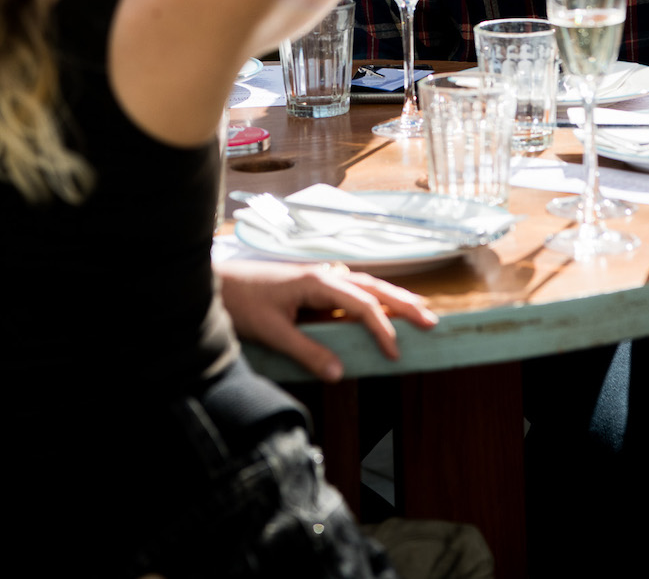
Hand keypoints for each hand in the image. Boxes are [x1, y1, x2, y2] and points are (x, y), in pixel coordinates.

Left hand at [218, 258, 437, 382]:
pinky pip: (351, 288)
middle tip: (431, 320)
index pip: (362, 305)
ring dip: (392, 298)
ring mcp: (320, 276)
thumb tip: (340, 373)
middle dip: (403, 303)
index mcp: (318, 281)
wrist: (217, 282)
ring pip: (365, 285)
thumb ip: (307, 352)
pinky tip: (379, 305)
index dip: (382, 329)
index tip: (396, 353)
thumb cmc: (241, 303)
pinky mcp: (313, 283)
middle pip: (373, 287)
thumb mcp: (272, 332)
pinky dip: (372, 297)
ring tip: (418, 311)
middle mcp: (324, 274)